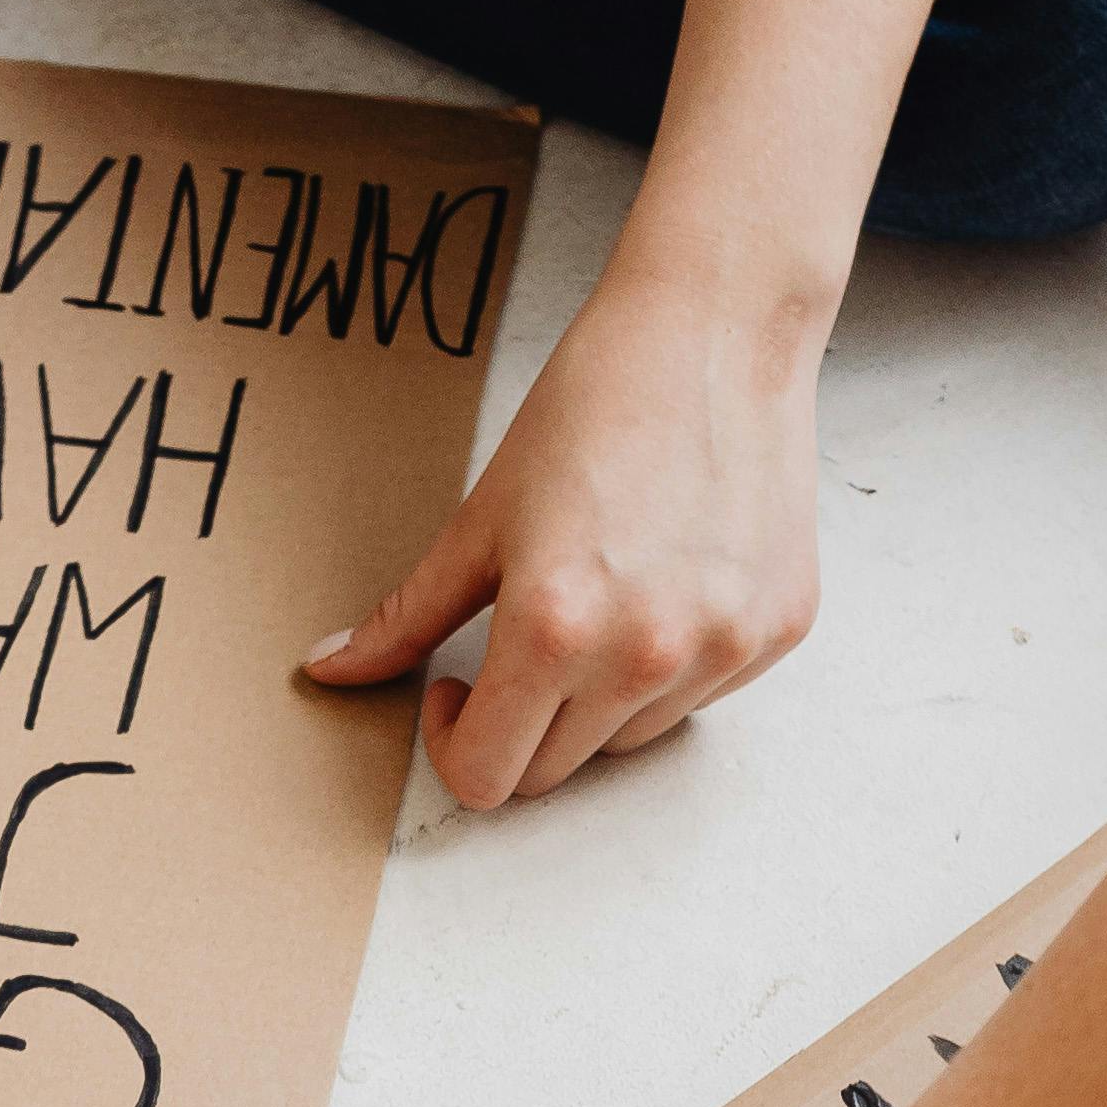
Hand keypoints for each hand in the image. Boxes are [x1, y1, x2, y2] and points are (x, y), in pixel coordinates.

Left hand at [304, 262, 826, 808]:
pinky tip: (668, 579)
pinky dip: (673, 664)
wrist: (716, 328)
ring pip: (630, 739)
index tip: (454, 691)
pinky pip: (701, 696)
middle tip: (518, 641)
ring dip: (598, 697)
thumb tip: (331, 672)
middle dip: (520, 722)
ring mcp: (720, 648)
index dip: (453, 745)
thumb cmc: (594, 404)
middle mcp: (643, 656)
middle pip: (555, 772)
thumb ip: (407, 614)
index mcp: (552, 629)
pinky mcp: (775, 632)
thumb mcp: (482, 516)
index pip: (488, 778)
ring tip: (602, 595)